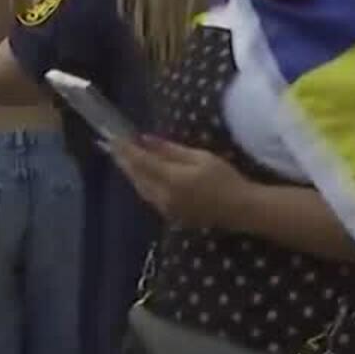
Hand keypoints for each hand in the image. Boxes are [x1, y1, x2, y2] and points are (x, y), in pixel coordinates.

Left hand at [109, 136, 249, 229]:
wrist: (240, 209)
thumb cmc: (225, 179)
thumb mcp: (201, 158)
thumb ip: (171, 150)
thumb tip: (146, 140)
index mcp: (171, 180)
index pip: (141, 162)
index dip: (125, 149)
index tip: (114, 137)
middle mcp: (162, 196)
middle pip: (136, 177)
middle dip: (124, 161)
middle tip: (114, 146)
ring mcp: (164, 208)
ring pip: (140, 188)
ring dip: (131, 173)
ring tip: (124, 158)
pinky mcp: (169, 215)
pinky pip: (149, 196)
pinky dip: (142, 183)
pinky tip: (142, 175)